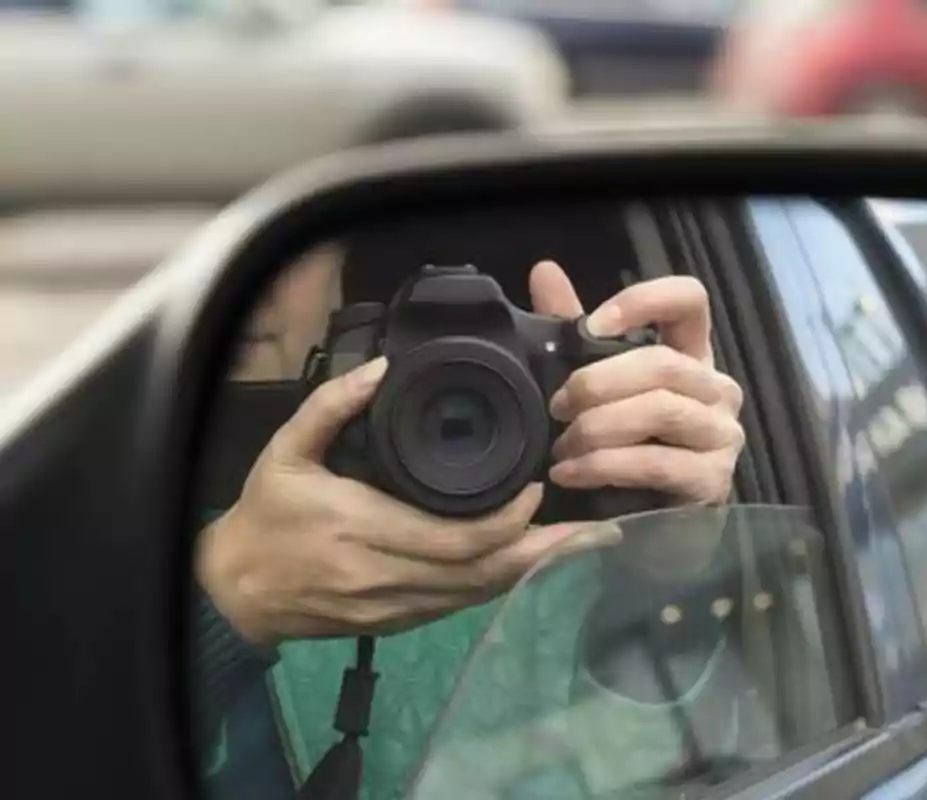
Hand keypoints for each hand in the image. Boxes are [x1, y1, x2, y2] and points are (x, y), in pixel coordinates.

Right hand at [197, 357, 615, 647]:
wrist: (236, 591)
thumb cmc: (265, 517)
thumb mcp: (285, 451)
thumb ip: (331, 407)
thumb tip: (380, 371)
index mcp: (364, 530)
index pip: (458, 538)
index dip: (509, 521)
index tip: (537, 488)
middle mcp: (388, 576)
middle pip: (484, 572)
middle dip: (543, 551)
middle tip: (593, 526)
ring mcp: (396, 606)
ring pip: (479, 594)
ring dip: (531, 570)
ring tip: (579, 545)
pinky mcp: (398, 621)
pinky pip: (461, 605)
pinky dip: (499, 583)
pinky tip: (529, 564)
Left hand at [529, 261, 744, 506]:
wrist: (646, 527)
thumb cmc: (623, 446)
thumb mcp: (597, 385)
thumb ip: (572, 330)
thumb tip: (544, 271)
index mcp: (692, 356)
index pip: (690, 300)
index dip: (643, 300)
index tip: (591, 324)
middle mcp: (717, 389)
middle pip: (662, 363)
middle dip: (597, 383)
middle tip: (556, 407)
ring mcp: (722, 436)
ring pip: (660, 410)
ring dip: (598, 427)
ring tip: (561, 448)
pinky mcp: (713, 480)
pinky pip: (655, 463)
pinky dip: (603, 466)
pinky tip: (570, 474)